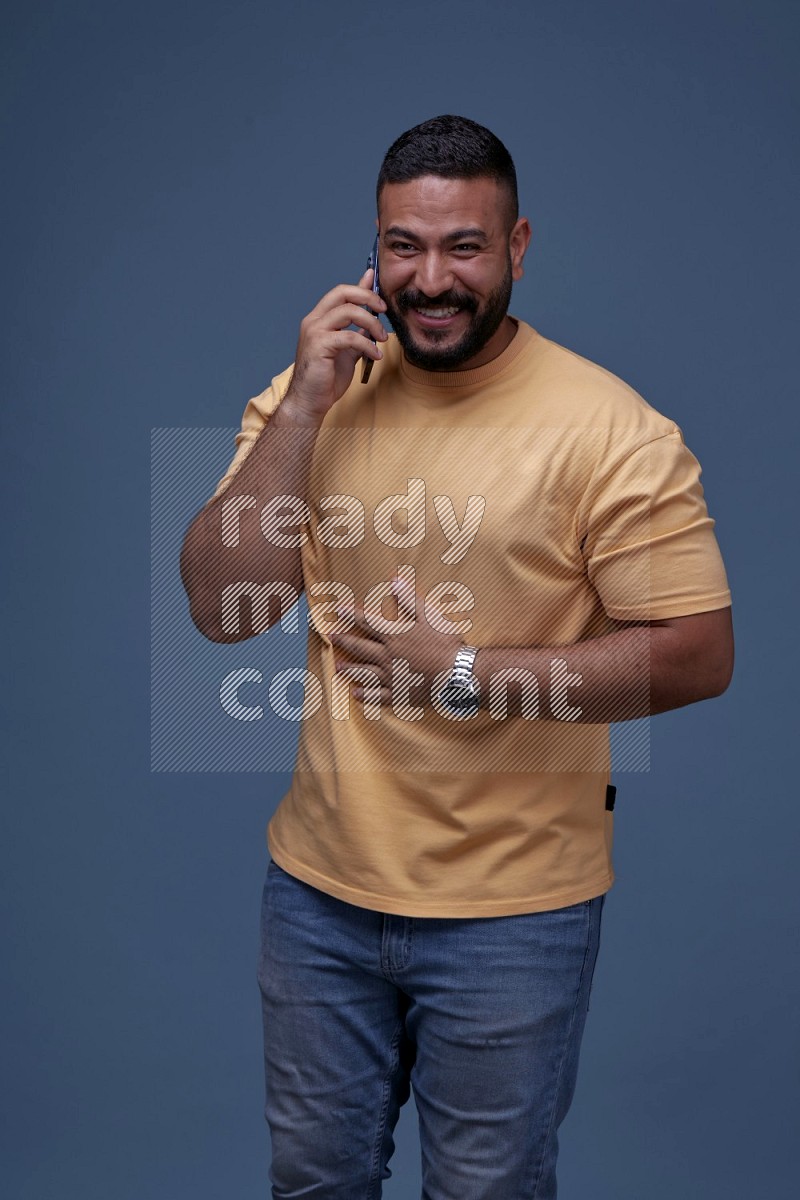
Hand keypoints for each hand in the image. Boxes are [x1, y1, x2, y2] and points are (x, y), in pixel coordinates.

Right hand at [283, 269, 387, 422]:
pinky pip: (350, 336)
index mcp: (319, 319)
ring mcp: (314, 332)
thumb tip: (371, 318)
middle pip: (342, 293)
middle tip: (383, 309)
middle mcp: (313, 321)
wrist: (310, 401)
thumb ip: (357, 331)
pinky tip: (375, 355)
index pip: (340, 293)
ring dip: (372, 323)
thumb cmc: (326, 378)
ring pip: (348, 311)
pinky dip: (367, 344)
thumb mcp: (347, 349)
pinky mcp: (319, 346)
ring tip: (381, 339)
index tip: (377, 286)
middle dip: (367, 296)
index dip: (361, 286)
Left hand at [330, 576, 463, 710]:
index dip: (351, 615)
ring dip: (349, 669)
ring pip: (364, 672)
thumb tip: (395, 582)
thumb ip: (410, 601)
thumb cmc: (446, 644)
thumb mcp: (430, 617)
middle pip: (360, 647)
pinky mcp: (399, 694)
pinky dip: (365, 695)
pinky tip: (355, 693)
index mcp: (395, 636)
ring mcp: (392, 677)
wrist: (457, 675)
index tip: (338, 610)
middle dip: (344, 641)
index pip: (368, 622)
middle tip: (331, 637)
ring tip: (337, 667)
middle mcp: (388, 656)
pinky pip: (377, 696)